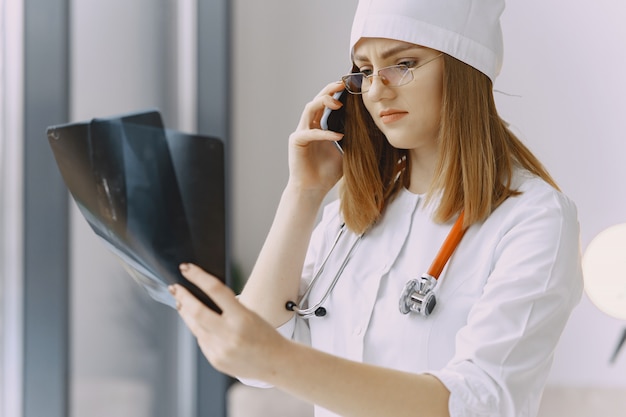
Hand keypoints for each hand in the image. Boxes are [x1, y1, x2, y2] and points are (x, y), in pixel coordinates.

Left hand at [170, 263, 290, 379]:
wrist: (277, 363)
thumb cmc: (266, 335)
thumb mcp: (251, 314)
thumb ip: (227, 307)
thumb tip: (201, 297)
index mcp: (242, 317)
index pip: (215, 290)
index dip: (197, 276)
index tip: (186, 268)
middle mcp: (230, 334)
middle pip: (197, 310)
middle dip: (182, 296)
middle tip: (174, 287)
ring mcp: (221, 349)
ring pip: (194, 326)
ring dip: (186, 313)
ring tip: (181, 303)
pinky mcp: (216, 360)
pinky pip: (201, 340)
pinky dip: (199, 330)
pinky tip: (200, 325)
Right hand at [287, 82, 345, 195]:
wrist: (313, 190)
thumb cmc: (328, 173)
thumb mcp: (347, 152)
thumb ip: (353, 140)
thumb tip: (375, 134)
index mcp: (318, 126)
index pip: (325, 104)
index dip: (335, 93)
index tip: (350, 87)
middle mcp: (307, 126)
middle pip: (316, 100)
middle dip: (329, 90)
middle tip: (343, 85)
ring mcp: (300, 132)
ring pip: (309, 108)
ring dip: (323, 102)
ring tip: (339, 103)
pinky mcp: (296, 141)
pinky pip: (310, 132)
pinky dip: (325, 133)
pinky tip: (338, 136)